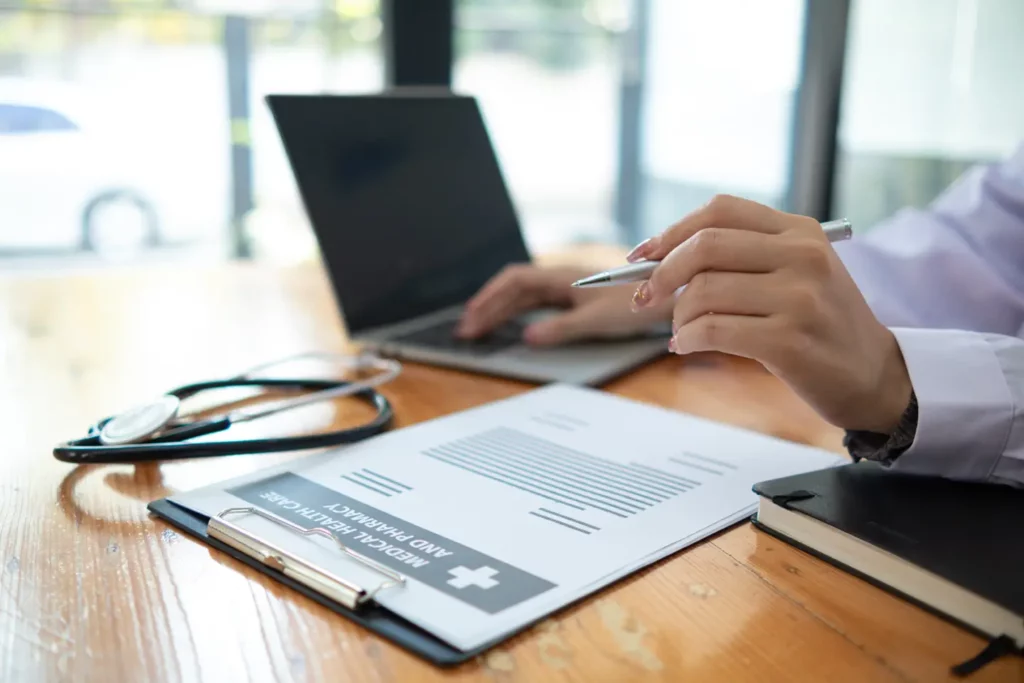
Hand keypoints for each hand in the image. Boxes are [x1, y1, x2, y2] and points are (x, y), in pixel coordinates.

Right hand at [456, 264, 671, 344]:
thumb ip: (561, 329)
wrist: (670, 292)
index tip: (471, 319)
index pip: (513, 282)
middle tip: (466, 331)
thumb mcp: (597, 320)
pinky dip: (518, 311)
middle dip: (487, 308)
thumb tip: (528, 337)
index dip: (488, 299)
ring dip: (501, 310)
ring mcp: (568, 287)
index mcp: (561, 277)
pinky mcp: (577, 297)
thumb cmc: (638, 303)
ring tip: (480, 328)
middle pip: (513, 289)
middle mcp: (561, 278)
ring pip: (524, 295)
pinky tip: (512, 324)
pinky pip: (538, 301)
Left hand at [629, 195, 911, 433]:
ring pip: (702, 291)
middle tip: (645, 299)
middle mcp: (802, 256)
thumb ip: (743, 257)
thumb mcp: (798, 272)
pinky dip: (687, 339)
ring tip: (681, 332)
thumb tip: (659, 258)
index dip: (671, 231)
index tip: (642, 254)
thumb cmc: (822, 325)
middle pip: (704, 246)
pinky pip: (712, 330)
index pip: (720, 211)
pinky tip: (687, 345)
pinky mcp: (789, 341)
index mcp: (799, 232)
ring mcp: (798, 298)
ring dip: (677, 316)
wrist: (876, 376)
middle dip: (661, 274)